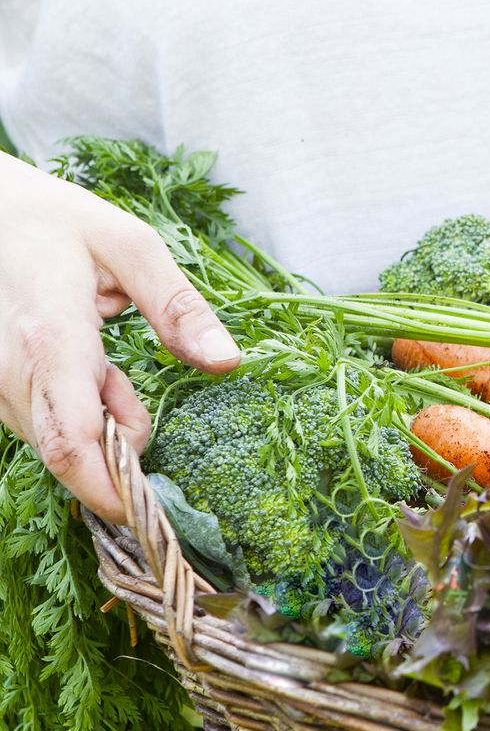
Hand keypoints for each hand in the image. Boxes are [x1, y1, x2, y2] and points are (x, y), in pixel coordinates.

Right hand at [0, 153, 239, 520]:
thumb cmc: (52, 220)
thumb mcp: (128, 244)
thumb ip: (178, 306)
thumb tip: (227, 361)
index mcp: (48, 336)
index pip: (71, 441)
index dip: (111, 490)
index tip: (154, 510)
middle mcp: (8, 369)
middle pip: (64, 456)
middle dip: (117, 461)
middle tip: (142, 407)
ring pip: (52, 444)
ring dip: (101, 432)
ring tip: (114, 373)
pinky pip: (39, 426)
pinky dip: (78, 419)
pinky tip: (90, 374)